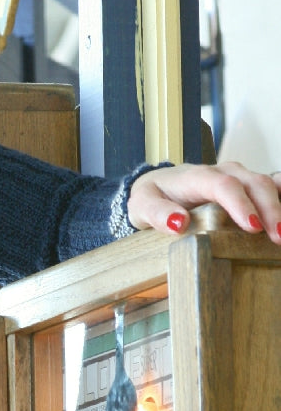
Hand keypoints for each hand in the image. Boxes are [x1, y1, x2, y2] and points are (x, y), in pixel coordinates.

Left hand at [127, 161, 280, 241]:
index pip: (223, 185)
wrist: (158, 186)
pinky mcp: (246, 187)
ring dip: (279, 206)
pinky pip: (271, 185)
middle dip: (269, 208)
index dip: (240, 204)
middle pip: (253, 183)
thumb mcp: (142, 205)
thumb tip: (178, 223)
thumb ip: (157, 213)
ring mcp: (239, 177)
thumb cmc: (153, 196)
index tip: (252, 227)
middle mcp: (223, 172)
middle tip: (278, 237)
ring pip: (266, 184)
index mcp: (197, 176)